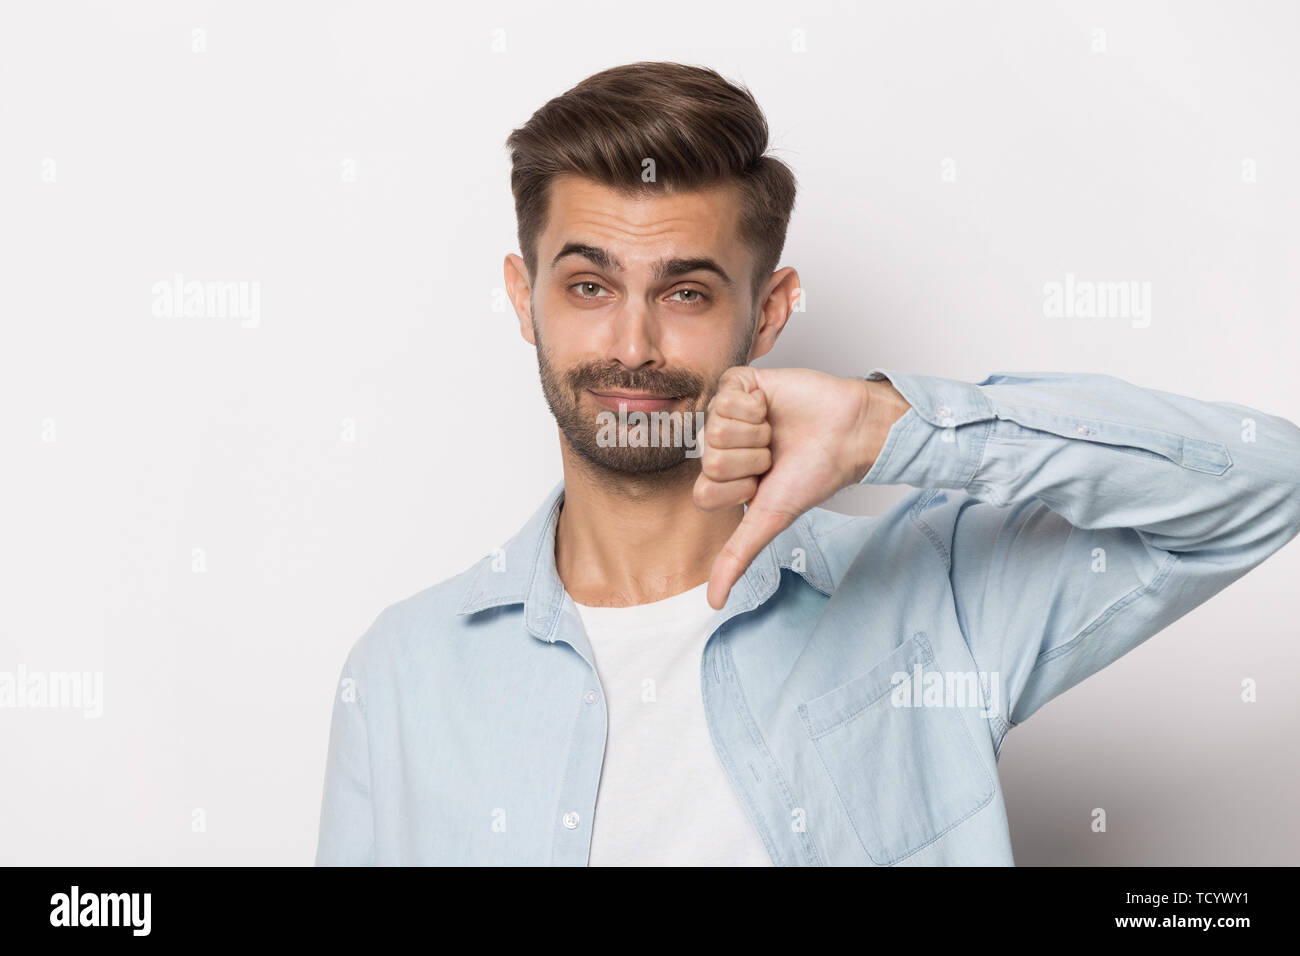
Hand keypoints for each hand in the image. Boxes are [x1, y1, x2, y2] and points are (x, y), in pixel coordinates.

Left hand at [695, 367, 907, 608]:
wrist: (848, 432)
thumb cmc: (813, 474)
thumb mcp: (770, 520)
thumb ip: (737, 557)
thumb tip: (713, 604)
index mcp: (723, 478)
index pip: (704, 491)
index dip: (740, 488)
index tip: (765, 483)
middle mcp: (720, 446)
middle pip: (709, 459)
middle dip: (751, 460)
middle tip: (774, 454)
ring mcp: (726, 413)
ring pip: (716, 427)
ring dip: (755, 433)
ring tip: (775, 432)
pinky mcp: (737, 383)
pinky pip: (725, 395)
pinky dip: (755, 405)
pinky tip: (770, 407)